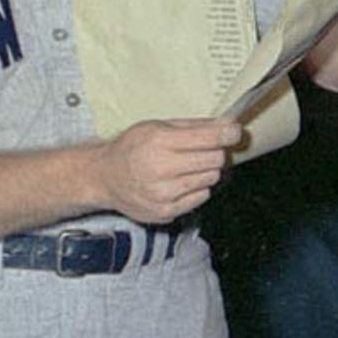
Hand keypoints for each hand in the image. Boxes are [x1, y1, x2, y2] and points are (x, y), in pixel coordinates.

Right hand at [93, 118, 241, 223]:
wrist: (104, 177)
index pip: (208, 139)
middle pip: (214, 160)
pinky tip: (179, 182)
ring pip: (210, 180)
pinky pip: (201, 197)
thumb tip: (226, 125)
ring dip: (204, 171)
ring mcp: (164, 193)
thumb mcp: (156, 127)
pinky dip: (196, 189)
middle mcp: (161, 168)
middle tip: (203, 150)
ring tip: (186, 167)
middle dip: (214, 153)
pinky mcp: (166, 211)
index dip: (228, 134)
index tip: (234, 132)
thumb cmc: (130, 148)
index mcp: (158, 141)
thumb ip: (193, 126)